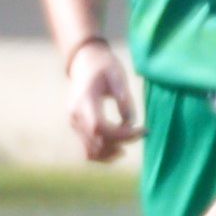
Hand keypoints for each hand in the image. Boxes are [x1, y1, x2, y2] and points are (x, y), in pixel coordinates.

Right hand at [62, 41, 139, 163]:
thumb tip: (130, 121)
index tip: (141, 129)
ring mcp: (74, 123)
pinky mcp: (77, 127)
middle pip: (96, 142)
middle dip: (121, 142)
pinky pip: (88, 149)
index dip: (122, 134)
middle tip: (141, 132)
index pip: (100, 127)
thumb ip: (124, 97)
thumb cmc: (104, 66)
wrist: (84, 62)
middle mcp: (76, 115)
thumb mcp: (117, 75)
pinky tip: (119, 147)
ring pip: (91, 151)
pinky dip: (103, 153)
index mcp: (84, 100)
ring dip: (112, 153)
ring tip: (130, 141)